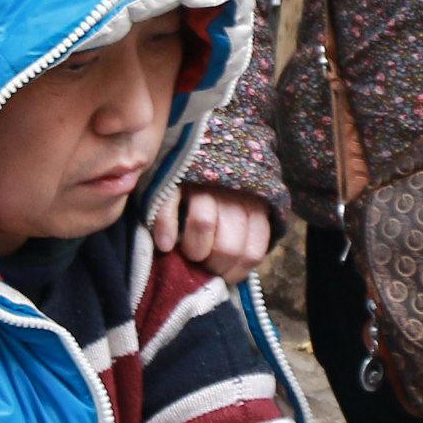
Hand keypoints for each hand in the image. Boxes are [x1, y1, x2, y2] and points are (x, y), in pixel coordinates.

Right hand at [150, 184, 272, 281]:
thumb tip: (228, 277)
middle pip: (228, 246)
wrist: (198, 145)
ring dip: (193, 249)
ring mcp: (207, 180)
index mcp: (257, 205)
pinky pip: (169, 206)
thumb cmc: (221, 190)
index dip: (234, 272)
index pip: (252, 253)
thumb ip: (241, 239)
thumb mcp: (242, 212)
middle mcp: (236, 192)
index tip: (219, 275)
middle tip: (200, 263)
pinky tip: (164, 243)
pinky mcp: (177, 173)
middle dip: (212, 265)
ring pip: (203, 224)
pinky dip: (165, 229)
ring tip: (184, 252)